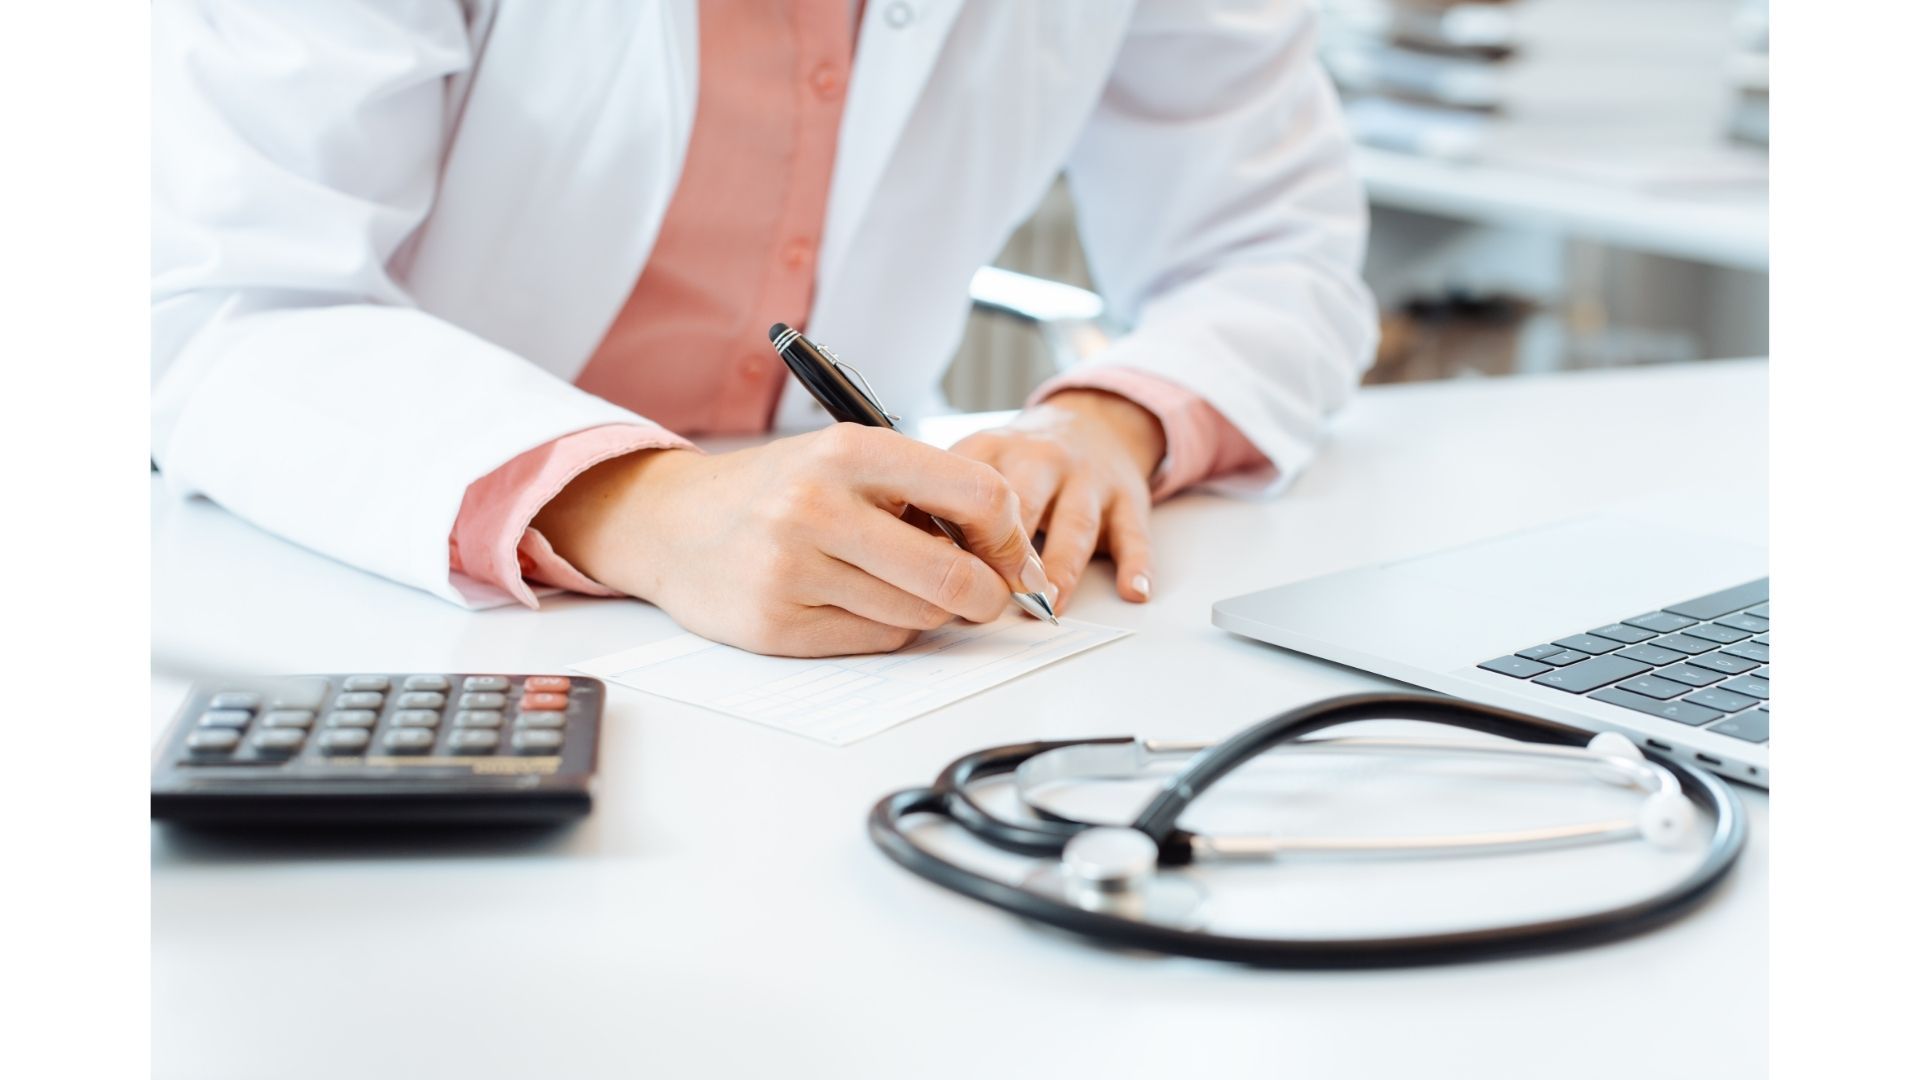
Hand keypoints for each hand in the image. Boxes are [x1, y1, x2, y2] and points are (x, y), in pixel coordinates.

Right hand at [531, 424, 1052, 656]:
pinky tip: (856, 602)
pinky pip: (876, 640)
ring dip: (931, 611)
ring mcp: (793, 568)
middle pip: (955, 574)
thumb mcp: (843, 458)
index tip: (1014, 555)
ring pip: (919, 614)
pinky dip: (886, 628)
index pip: (978, 493)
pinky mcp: (777, 624)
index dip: (1011, 536)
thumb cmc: (777, 490)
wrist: (673, 523)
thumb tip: (1009, 552)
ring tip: (901, 586)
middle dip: (988, 595)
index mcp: (848, 450)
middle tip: (990, 597)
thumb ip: (921, 490)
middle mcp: (817, 506)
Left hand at [951, 390, 1164, 610]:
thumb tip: (906, 558)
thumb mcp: (978, 458)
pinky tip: (1131, 589)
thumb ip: (942, 497)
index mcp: (994, 449)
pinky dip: (1135, 563)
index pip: (968, 489)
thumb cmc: (1022, 458)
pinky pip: (1133, 532)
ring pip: (1076, 523)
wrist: (1094, 421)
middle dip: (1005, 551)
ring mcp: (1088, 479)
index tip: (935, 572)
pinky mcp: (1127, 498)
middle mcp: (1042, 459)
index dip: (951, 531)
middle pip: (1023, 503)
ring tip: (1048, 602)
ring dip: (1062, 565)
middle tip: (988, 595)